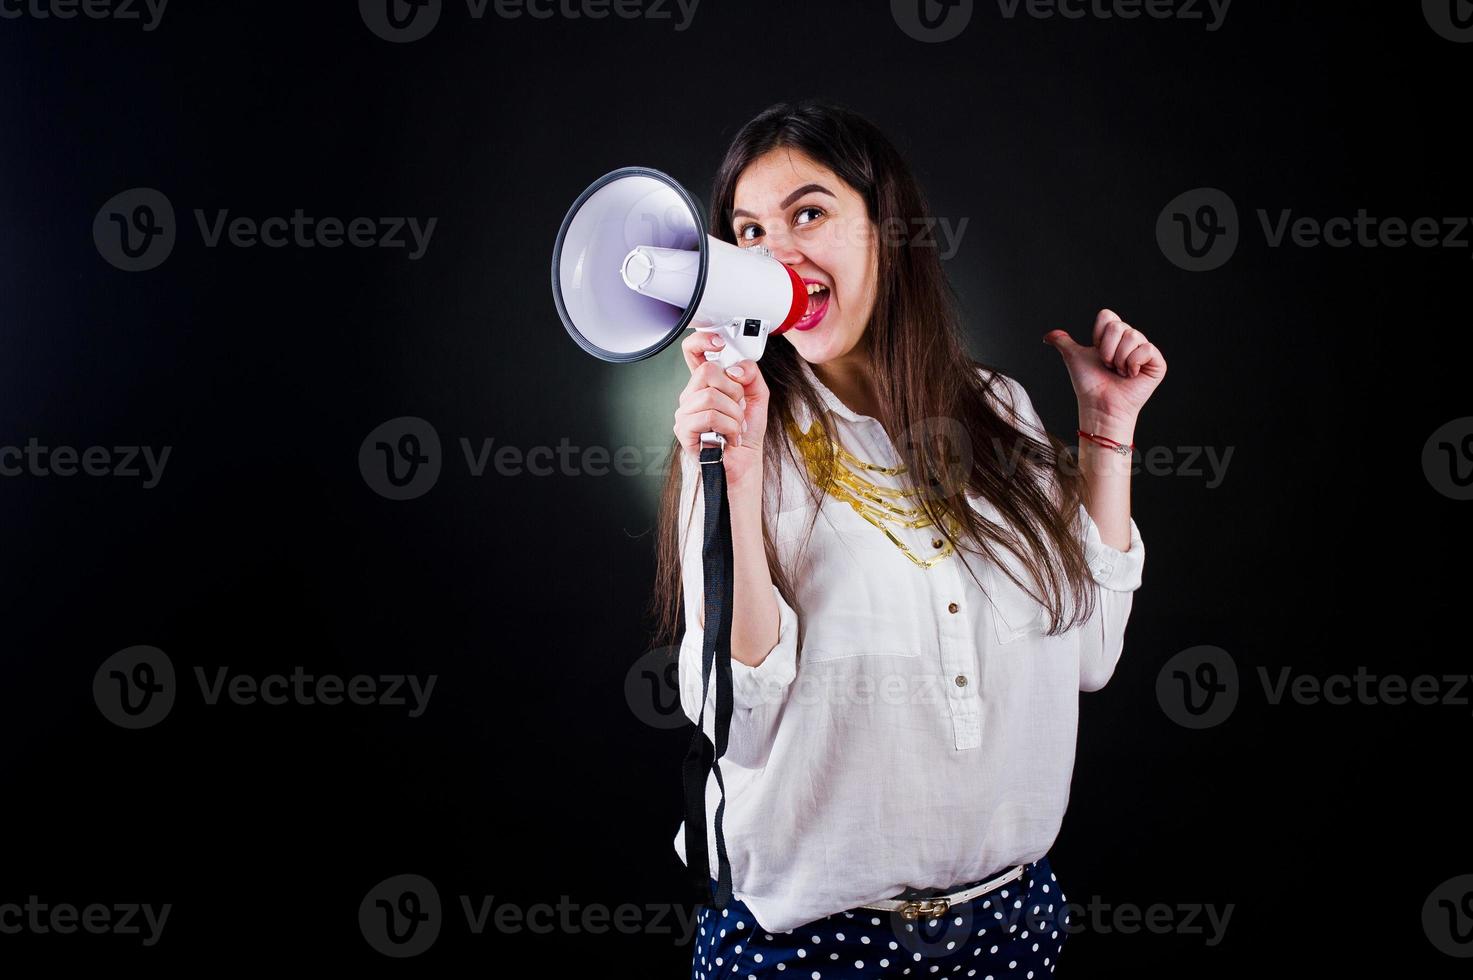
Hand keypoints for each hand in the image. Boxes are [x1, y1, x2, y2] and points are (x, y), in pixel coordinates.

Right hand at [674, 330, 769, 489]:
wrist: (745, 463)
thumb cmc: (746, 432)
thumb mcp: (757, 396)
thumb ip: (751, 374)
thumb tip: (736, 368)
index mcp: (706, 383)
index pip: (693, 352)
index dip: (702, 341)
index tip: (719, 343)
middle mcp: (692, 395)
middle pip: (707, 371)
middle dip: (733, 391)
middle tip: (738, 407)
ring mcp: (685, 412)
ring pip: (711, 396)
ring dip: (734, 414)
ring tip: (736, 426)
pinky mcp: (684, 430)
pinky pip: (709, 416)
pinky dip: (728, 427)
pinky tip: (730, 436)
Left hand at [1044, 309, 1166, 438]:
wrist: (1099, 405)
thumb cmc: (1089, 384)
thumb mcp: (1073, 357)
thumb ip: (1063, 342)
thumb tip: (1048, 335)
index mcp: (1114, 336)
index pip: (1108, 317)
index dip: (1098, 336)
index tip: (1097, 353)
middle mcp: (1131, 341)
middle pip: (1119, 326)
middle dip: (1107, 350)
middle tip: (1108, 366)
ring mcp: (1145, 351)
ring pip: (1133, 336)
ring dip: (1119, 359)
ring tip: (1119, 372)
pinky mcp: (1157, 363)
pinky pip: (1147, 349)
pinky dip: (1133, 363)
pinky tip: (1131, 375)